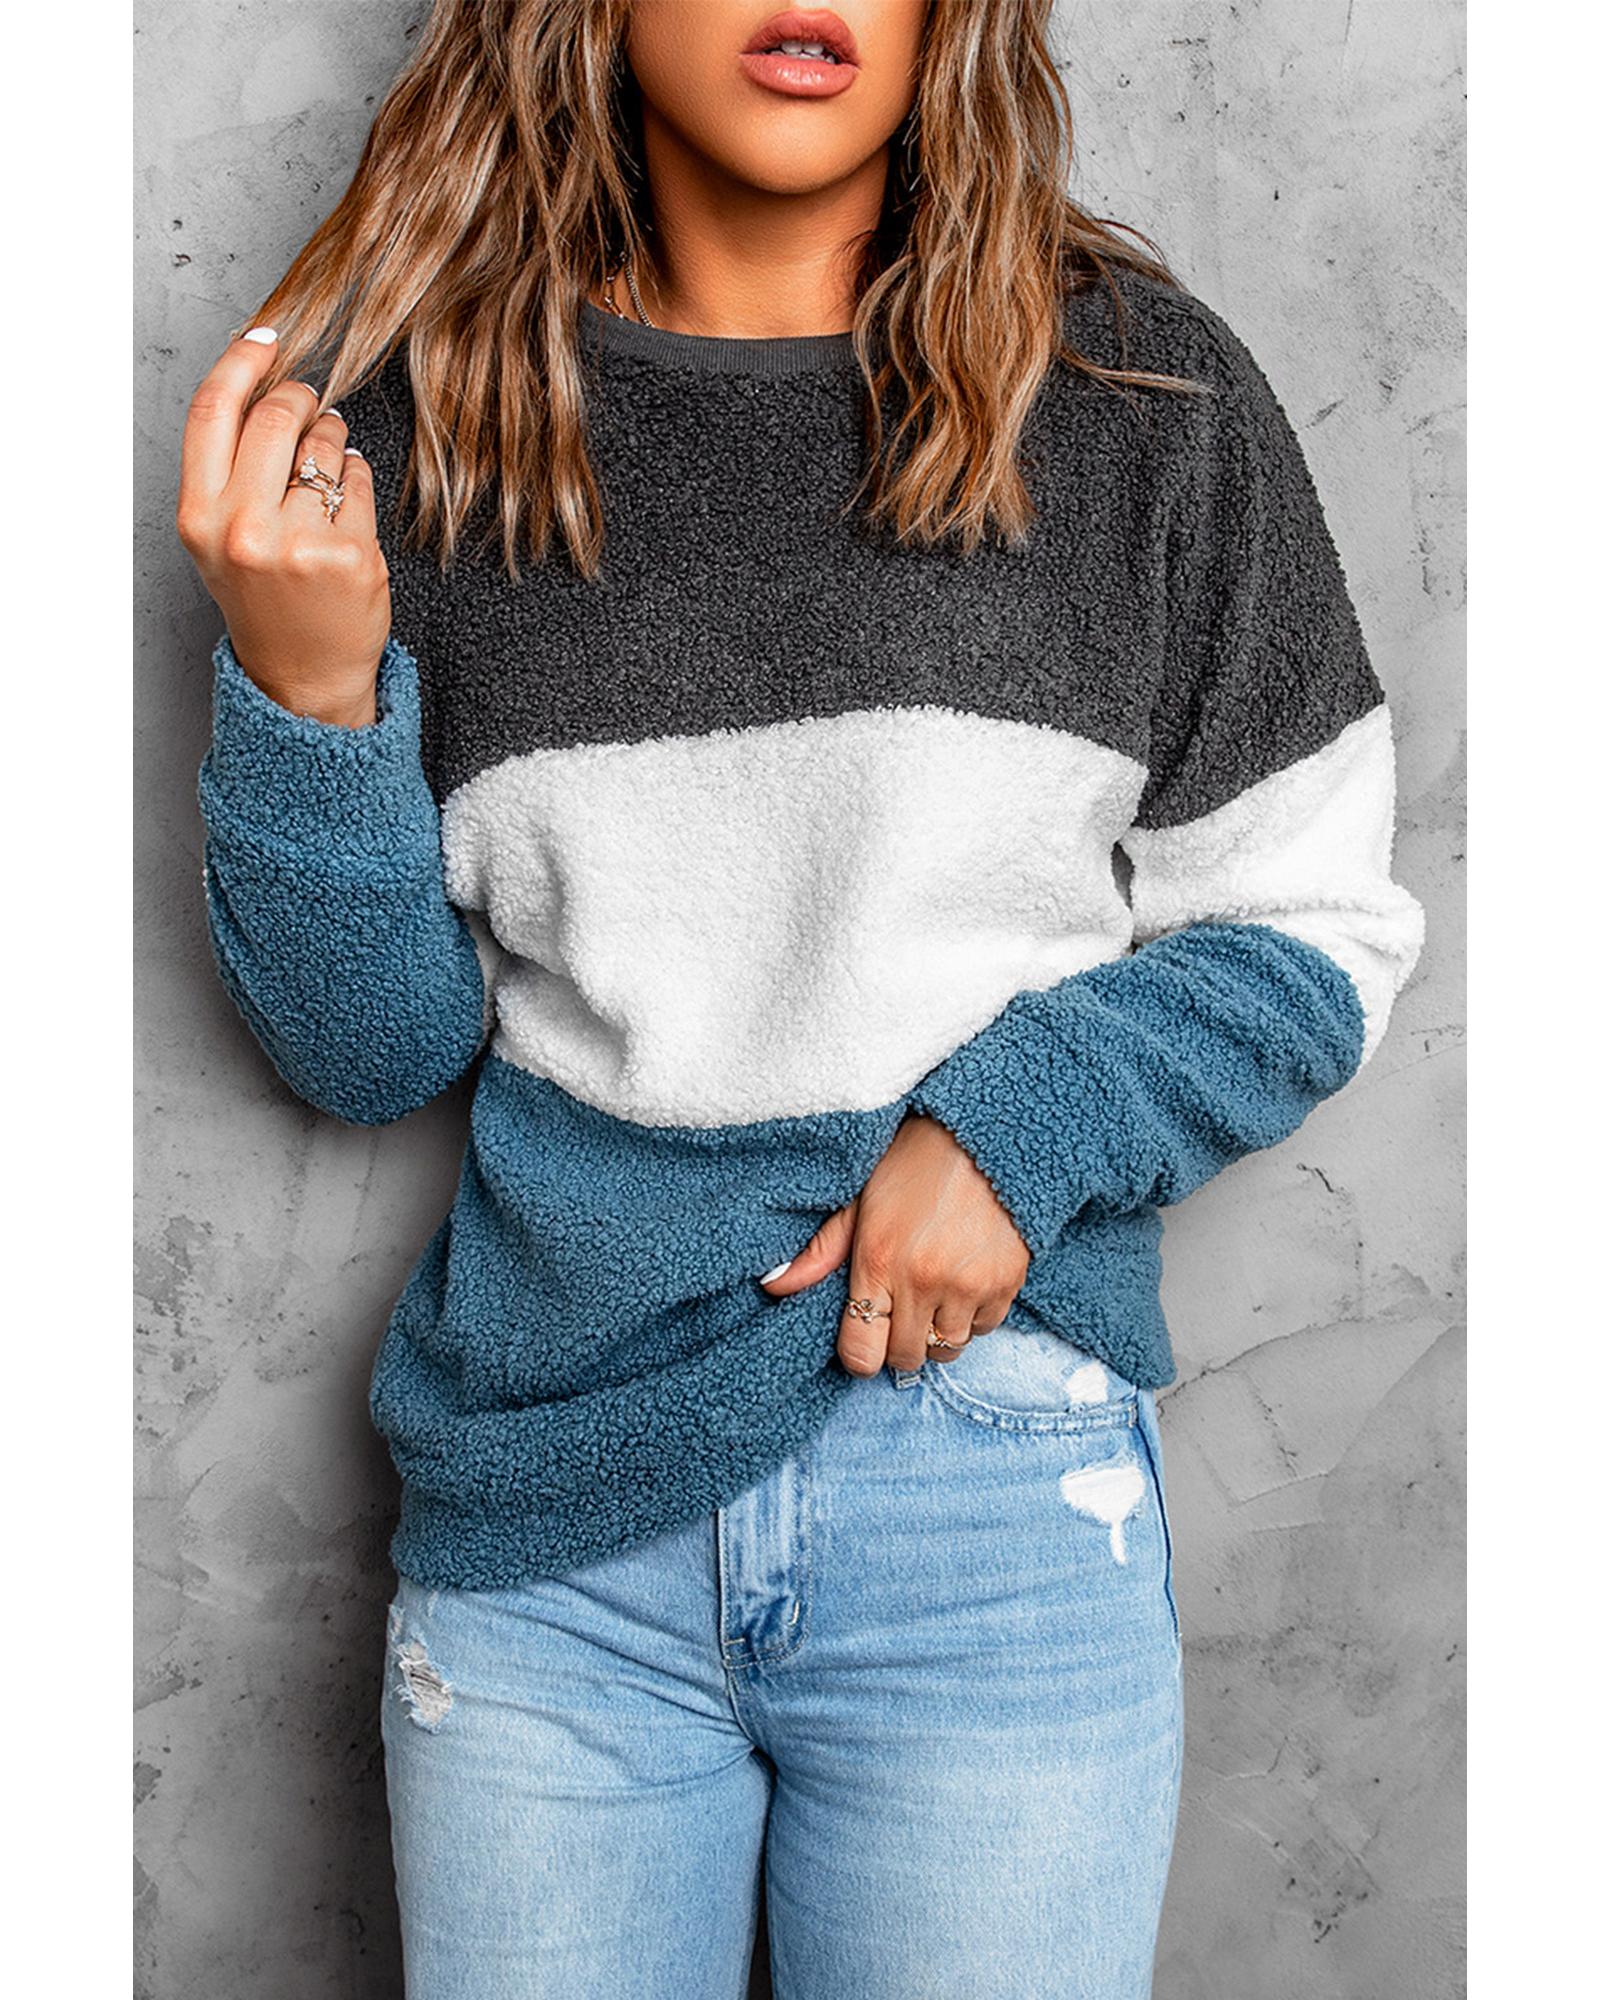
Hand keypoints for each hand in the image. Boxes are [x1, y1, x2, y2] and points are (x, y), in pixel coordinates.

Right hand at [176, 328, 390, 727]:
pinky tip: (347, 499)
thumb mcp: (219, 535)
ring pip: (324, 446)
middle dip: (300, 397)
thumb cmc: (263, 599)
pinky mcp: (350, 556)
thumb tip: (265, 384)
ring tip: (327, 459)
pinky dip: (358, 477)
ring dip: (332, 437)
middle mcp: (243, 528)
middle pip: (275, 418)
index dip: (241, 362)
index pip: (214, 412)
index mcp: (200, 517)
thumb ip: (230, 467)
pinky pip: (360, 482)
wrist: (302, 676)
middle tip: (311, 402)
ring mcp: (298, 543)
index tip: (266, 338)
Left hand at [761, 1114, 1030, 1374]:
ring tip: (934, 1292)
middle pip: (906, 1359)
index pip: (862, 1352)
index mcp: (878, 1261)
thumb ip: (819, 1251)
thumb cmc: (912, 1164)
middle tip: (900, 1309)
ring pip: (948, 1349)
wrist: (982, 1134)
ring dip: (937, 1331)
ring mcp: (969, 1285)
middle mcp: (923, 1281)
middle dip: (898, 1342)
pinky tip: (965, 1279)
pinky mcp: (1007, 1282)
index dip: (860, 1354)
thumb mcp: (858, 1200)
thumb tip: (773, 1287)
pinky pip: (986, 1328)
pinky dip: (974, 1315)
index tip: (865, 1337)